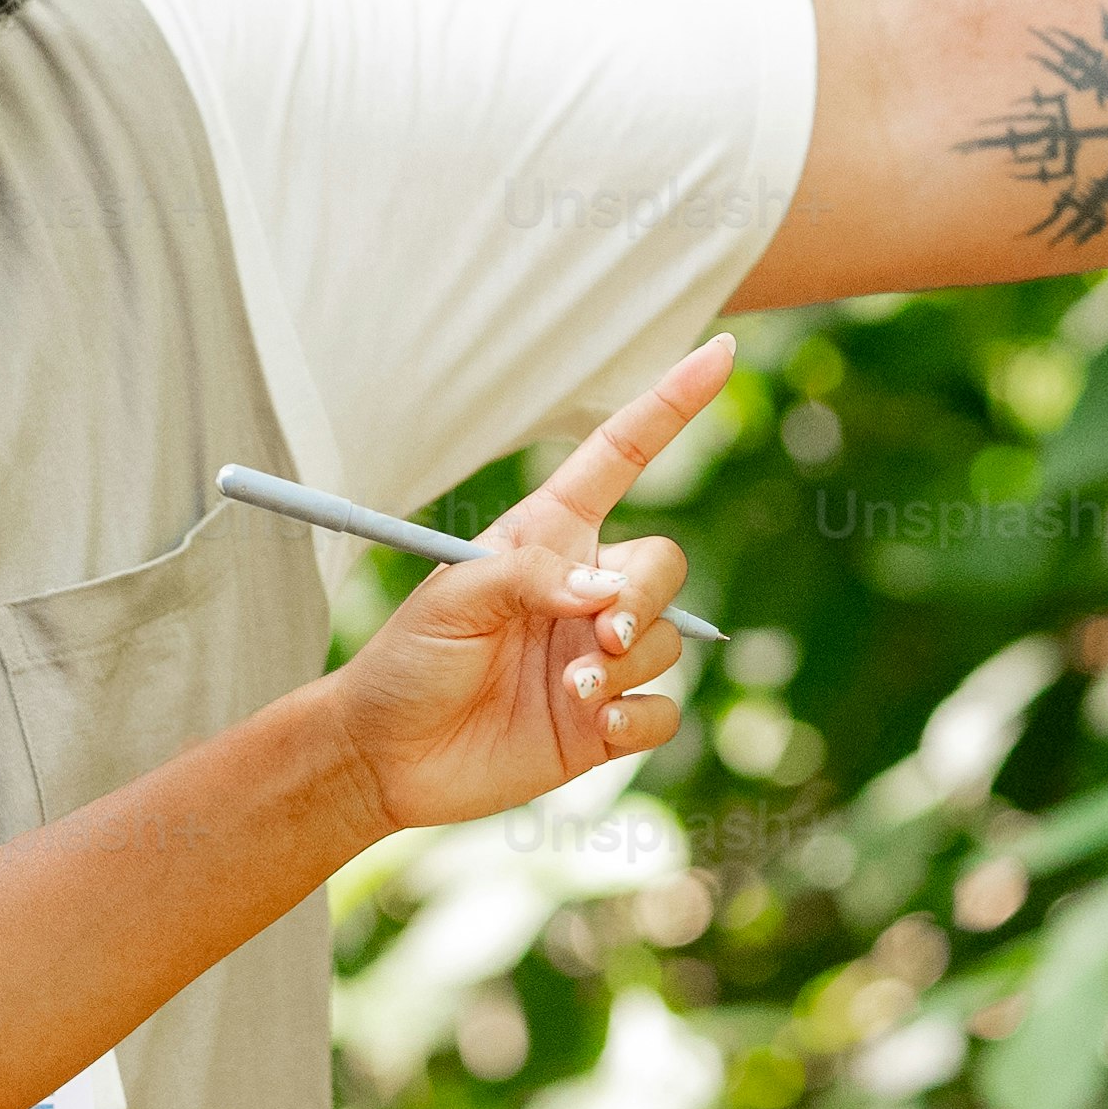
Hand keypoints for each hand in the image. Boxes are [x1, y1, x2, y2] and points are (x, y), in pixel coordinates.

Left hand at [320, 337, 725, 832]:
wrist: (387, 757)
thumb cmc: (409, 660)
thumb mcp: (454, 596)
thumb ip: (531, 577)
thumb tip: (604, 593)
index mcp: (549, 536)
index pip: (622, 456)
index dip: (670, 404)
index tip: (720, 351)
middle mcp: (584, 591)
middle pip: (663, 564)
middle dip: (644, 597)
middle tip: (601, 634)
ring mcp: (599, 656)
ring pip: (669, 639)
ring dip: (627, 665)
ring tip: (568, 692)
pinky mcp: (605, 721)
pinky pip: (663, 710)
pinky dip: (638, 717)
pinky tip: (594, 726)